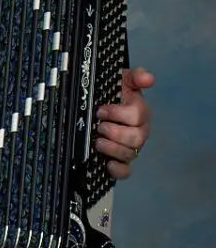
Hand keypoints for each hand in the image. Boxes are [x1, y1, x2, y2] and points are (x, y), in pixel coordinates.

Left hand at [94, 66, 153, 180]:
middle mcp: (138, 131)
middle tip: (100, 127)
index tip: (101, 110)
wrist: (102, 105)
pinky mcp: (121, 160)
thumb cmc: (115, 93)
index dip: (118, 114)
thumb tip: (149, 77)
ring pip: (130, 154)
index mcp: (139, 112)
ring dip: (113, 149)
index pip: (136, 116)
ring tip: (98, 142)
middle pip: (136, 138)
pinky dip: (118, 170)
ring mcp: (131, 147)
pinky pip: (126, 171)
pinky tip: (108, 165)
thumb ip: (136, 76)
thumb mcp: (123, 80)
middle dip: (115, 133)